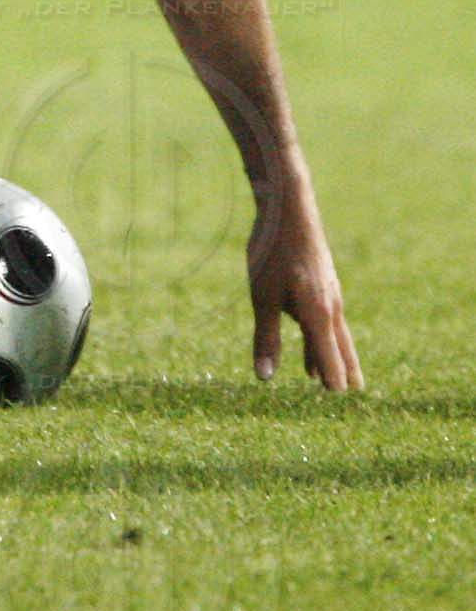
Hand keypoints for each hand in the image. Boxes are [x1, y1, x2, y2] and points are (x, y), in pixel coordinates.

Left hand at [249, 180, 362, 391]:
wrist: (289, 209)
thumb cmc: (272, 251)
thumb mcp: (261, 297)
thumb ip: (266, 338)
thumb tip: (265, 378)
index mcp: (318, 315)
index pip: (329, 360)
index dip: (332, 381)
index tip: (336, 401)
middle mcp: (330, 307)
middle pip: (339, 349)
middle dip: (341, 373)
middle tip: (350, 397)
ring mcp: (329, 293)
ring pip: (334, 334)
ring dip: (332, 356)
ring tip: (328, 379)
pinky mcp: (322, 282)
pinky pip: (326, 317)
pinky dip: (322, 335)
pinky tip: (315, 337)